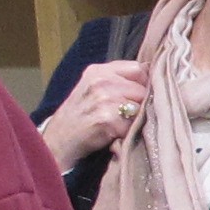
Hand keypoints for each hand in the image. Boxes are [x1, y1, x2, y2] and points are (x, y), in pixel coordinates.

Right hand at [37, 60, 152, 171]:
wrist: (58, 141)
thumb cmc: (80, 116)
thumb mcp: (93, 88)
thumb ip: (118, 80)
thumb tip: (151, 76)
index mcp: (99, 70)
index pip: (138, 68)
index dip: (142, 84)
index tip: (136, 96)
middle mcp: (101, 81)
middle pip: (142, 89)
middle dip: (140, 103)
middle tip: (126, 115)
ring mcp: (104, 99)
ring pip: (140, 106)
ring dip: (135, 119)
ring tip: (120, 124)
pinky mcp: (107, 119)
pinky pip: (133, 124)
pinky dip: (128, 131)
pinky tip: (115, 134)